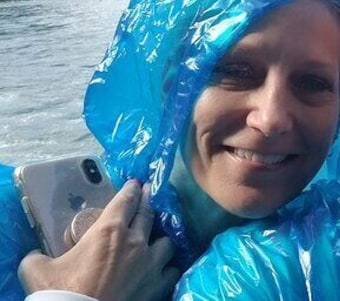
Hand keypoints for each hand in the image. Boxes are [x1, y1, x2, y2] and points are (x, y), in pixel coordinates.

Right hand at [18, 180, 178, 300]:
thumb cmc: (61, 292)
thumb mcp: (38, 269)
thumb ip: (38, 256)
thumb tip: (35, 255)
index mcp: (109, 231)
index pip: (125, 201)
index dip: (131, 189)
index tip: (136, 183)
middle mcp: (135, 242)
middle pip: (148, 214)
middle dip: (148, 201)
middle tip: (150, 193)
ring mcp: (150, 263)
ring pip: (166, 242)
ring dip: (161, 238)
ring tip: (158, 238)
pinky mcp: (157, 285)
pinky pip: (171, 270)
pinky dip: (168, 267)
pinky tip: (164, 267)